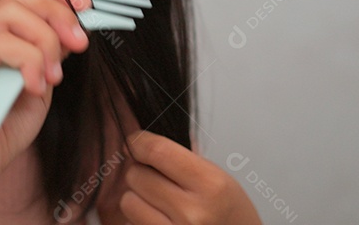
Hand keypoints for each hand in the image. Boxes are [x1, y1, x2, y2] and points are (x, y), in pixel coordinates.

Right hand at [0, 0, 90, 192]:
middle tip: (80, 43)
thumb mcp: (39, 82)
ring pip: (10, 14)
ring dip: (45, 41)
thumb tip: (72, 26)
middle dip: (57, 15)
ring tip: (53, 76)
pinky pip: (0, 43)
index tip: (85, 6)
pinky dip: (28, 61)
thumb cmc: (4, 130)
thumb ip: (49, 53)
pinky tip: (35, 87)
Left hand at [119, 130, 262, 224]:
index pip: (158, 151)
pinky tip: (158, 216)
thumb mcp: (218, 178)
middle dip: (141, 171)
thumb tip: (142, 141)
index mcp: (211, 185)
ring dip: (137, 197)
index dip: (139, 142)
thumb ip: (181, 158)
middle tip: (156, 177)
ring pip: (128, 201)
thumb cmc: (230, 213)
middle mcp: (192, 211)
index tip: (136, 141)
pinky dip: (139, 216)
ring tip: (158, 200)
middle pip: (137, 175)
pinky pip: (131, 221)